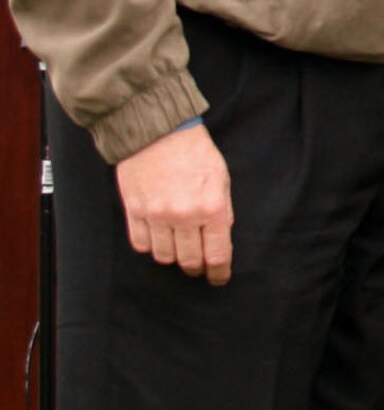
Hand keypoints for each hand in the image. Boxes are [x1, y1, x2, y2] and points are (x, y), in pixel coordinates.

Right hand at [115, 124, 233, 284]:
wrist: (158, 131)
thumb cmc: (195, 152)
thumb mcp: (222, 179)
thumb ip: (222, 210)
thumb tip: (219, 237)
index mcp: (212, 208)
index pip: (217, 254)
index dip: (219, 272)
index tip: (218, 278)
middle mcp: (184, 216)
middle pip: (189, 260)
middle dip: (196, 267)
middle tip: (198, 266)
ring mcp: (157, 215)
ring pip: (164, 256)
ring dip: (173, 256)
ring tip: (178, 248)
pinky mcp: (135, 211)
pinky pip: (141, 244)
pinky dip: (150, 246)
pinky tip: (158, 238)